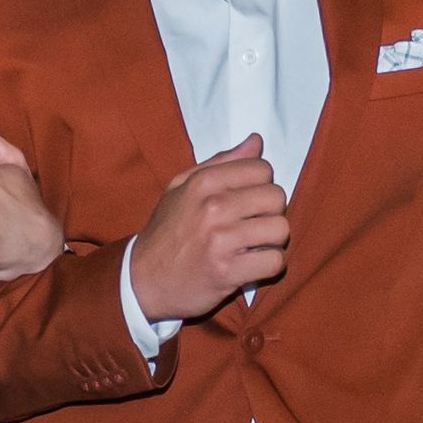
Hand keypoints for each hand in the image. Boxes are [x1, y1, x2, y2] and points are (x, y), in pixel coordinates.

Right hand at [129, 134, 289, 320]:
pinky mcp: (228, 271)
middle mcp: (213, 207)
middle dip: (269, 212)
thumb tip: (256, 141)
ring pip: (280, 229)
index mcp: (203, 182)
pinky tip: (251, 264)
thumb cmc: (165, 232)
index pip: (262, 169)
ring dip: (271, 240)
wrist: (142, 281)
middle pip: (276, 197)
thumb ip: (220, 163)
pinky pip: (275, 261)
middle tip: (251, 226)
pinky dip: (268, 265)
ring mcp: (220, 240)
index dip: (260, 186)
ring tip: (252, 245)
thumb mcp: (181, 188)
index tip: (246, 203)